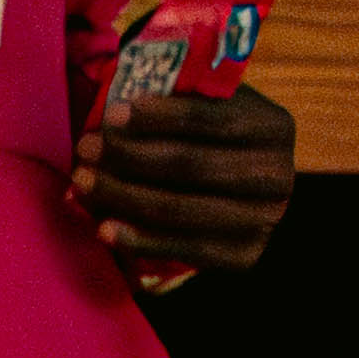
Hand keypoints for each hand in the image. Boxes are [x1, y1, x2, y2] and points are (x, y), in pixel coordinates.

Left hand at [76, 78, 295, 285]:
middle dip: (129, 156)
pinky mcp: (244, 256)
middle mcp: (277, 176)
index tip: (111, 115)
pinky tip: (104, 228)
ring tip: (81, 183)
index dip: (158, 117)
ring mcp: (263, 221)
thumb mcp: (208, 107)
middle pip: (190, 165)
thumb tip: (111, 114)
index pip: (210, 119)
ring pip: (180, 209)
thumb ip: (175, 101)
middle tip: (86, 148)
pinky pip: (183, 249)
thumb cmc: (212, 138)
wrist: (244, 191)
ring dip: (122, 196)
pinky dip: (139, 239)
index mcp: (274, 127)